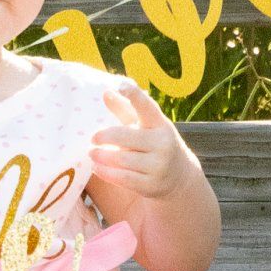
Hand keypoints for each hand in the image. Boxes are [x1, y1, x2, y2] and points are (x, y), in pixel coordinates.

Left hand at [90, 78, 197, 199]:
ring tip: (91, 153)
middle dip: (106, 136)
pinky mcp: (151, 185)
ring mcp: (159, 165)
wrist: (179, 177)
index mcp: (160, 124)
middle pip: (126, 136)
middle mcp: (162, 143)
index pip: (147, 107)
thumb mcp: (145, 125)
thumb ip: (125, 109)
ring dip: (102, 156)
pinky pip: (123, 178)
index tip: (121, 85)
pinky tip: (96, 168)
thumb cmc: (154, 143)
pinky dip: (107, 173)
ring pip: (122, 159)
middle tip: (93, 138)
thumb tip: (105, 92)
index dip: (134, 95)